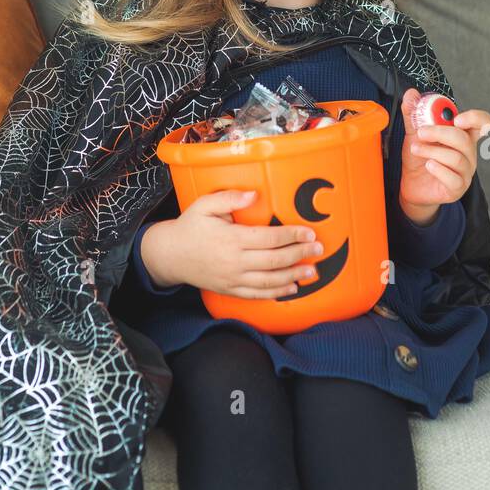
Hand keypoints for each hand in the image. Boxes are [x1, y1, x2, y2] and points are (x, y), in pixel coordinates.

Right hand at [142, 190, 324, 298]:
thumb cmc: (190, 226)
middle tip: (319, 249)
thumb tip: (254, 194)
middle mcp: (235, 261)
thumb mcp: (204, 205)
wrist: (170, 255)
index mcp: (231, 238)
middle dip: (300, 254)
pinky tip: (292, 288)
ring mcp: (233, 279)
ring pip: (269, 281)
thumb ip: (230, 198)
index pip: (269, 238)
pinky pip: (257, 295)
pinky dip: (276, 293)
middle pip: (274, 260)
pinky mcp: (230, 290)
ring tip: (312, 271)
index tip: (308, 232)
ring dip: (294, 276)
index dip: (292, 236)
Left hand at [398, 88, 489, 212]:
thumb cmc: (419, 158)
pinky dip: (439, 170)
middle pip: (464, 139)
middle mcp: (468, 153)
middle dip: (440, 133)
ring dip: (432, 151)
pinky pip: (453, 178)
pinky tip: (428, 165)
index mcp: (462, 136)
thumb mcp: (414, 134)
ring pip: (456, 158)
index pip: (482, 123)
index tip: (456, 119)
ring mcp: (465, 172)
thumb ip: (414, 115)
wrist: (411, 185)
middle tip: (421, 133)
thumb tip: (411, 94)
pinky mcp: (457, 188)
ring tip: (415, 149)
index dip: (475, 118)